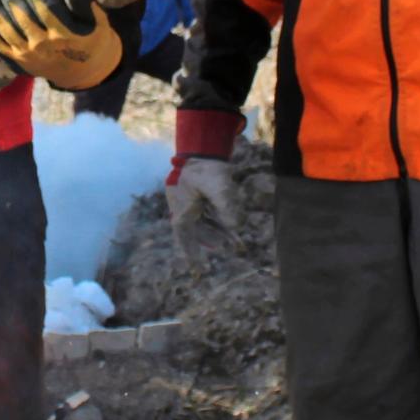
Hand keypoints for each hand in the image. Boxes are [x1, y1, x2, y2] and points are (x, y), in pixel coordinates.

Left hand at [0, 0, 121, 90]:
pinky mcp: (15, 61)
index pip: (40, 2)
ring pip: (3, 26)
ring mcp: (26, 55)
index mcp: (64, 32)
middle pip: (18, 12)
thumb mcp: (98, 19)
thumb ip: (85, 1)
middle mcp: (42, 45)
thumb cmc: (91, 37)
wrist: (83, 73)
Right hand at [165, 108, 245, 264]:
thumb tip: (237, 227)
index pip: (185, 239)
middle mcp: (183, 209)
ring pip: (203, 224)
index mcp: (182, 211)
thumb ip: (227, 208)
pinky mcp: (196, 196)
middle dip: (210, 243)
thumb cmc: (208, 168)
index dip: (191, 256)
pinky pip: (206, 214)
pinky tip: (230, 228)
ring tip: (234, 242)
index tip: (198, 271)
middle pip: (196, 233)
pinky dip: (217, 222)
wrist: (203, 148)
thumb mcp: (219, 188)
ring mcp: (189, 202)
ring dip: (217, 233)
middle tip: (223, 252)